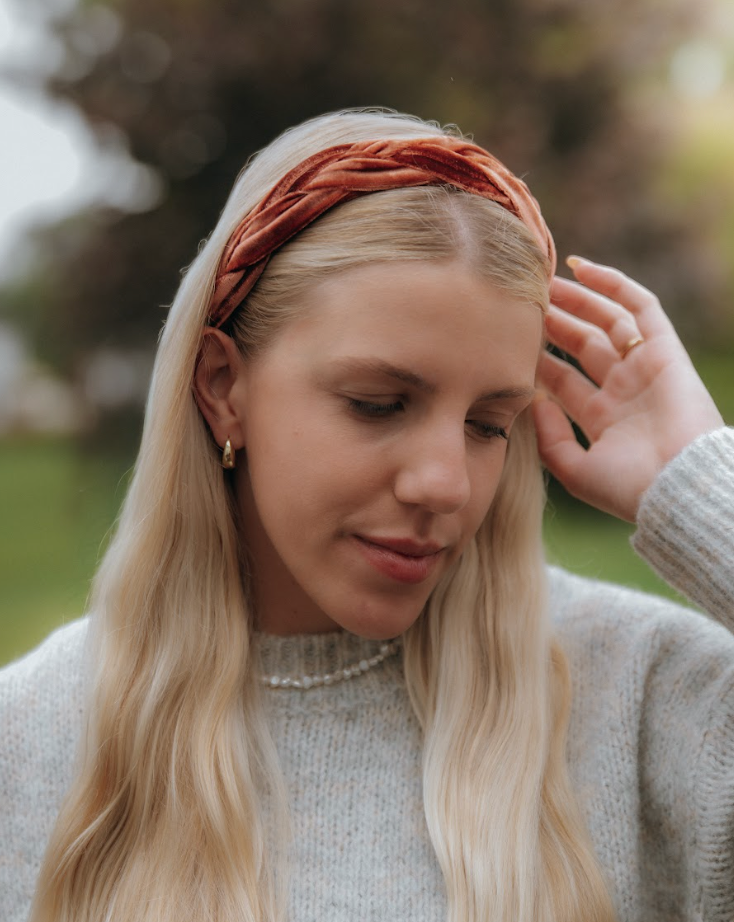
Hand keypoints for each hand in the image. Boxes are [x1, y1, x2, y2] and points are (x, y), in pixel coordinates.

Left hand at [532, 256, 723, 521]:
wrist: (679, 487)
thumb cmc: (629, 489)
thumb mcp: (576, 472)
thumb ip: (550, 440)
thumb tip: (535, 401)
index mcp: (603, 420)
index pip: (563, 381)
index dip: (537, 360)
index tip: (507, 342)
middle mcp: (624, 391)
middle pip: (583, 347)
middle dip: (554, 325)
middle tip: (523, 304)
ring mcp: (645, 369)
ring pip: (607, 322)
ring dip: (577, 300)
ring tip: (544, 282)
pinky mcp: (665, 351)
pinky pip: (640, 307)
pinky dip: (614, 285)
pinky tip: (581, 268)